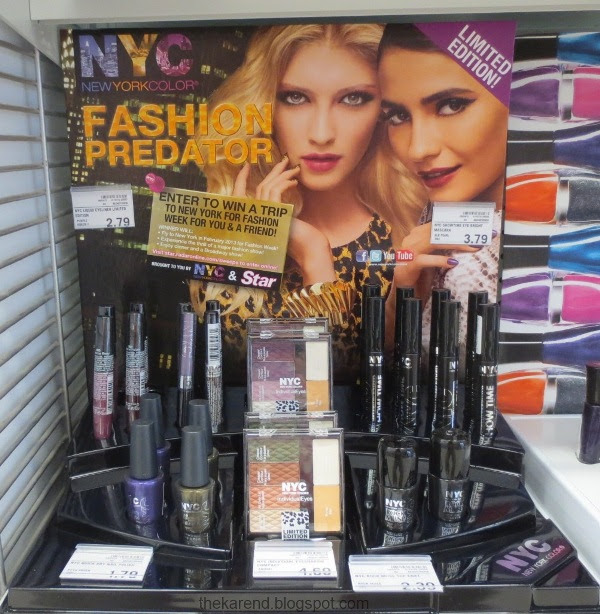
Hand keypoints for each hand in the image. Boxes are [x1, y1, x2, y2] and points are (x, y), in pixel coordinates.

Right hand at [232, 158, 334, 284]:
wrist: (303, 250)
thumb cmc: (296, 240)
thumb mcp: (280, 226)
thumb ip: (274, 215)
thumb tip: (280, 202)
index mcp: (252, 219)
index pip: (238, 195)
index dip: (240, 180)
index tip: (246, 166)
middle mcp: (253, 216)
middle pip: (260, 187)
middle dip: (272, 171)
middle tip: (284, 160)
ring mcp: (262, 214)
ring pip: (269, 187)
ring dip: (283, 175)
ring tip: (295, 169)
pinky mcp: (273, 212)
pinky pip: (276, 191)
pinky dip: (285, 184)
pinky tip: (294, 182)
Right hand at [394, 222, 479, 286]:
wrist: (402, 286)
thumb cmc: (419, 270)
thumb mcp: (431, 253)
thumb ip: (441, 244)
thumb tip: (463, 238)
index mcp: (417, 234)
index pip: (438, 224)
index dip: (456, 224)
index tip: (474, 227)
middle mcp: (412, 239)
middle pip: (438, 231)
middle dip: (459, 234)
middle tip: (477, 238)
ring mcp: (409, 251)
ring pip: (433, 242)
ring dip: (454, 244)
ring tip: (471, 248)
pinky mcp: (408, 264)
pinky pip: (425, 260)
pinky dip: (440, 260)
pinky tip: (453, 262)